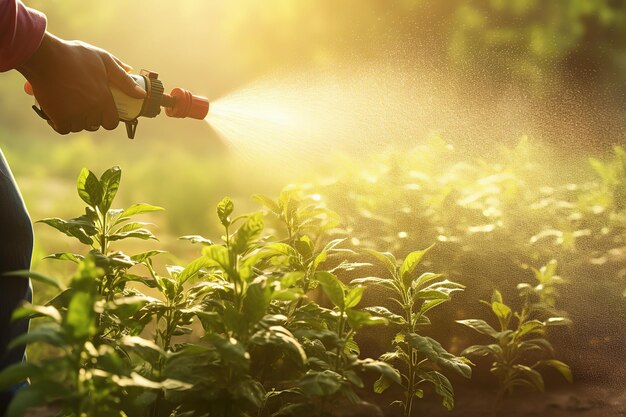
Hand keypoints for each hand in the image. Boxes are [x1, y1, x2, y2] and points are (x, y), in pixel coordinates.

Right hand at [17, 32, 145, 133]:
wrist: (43, 56)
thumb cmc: (73, 55)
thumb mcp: (103, 59)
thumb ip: (122, 78)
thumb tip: (141, 93)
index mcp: (104, 98)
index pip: (112, 122)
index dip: (107, 118)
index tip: (100, 111)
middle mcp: (92, 110)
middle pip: (94, 124)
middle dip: (90, 117)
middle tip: (81, 103)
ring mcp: (75, 115)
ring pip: (78, 127)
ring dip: (75, 120)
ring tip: (69, 104)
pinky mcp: (58, 117)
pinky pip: (63, 128)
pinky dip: (60, 123)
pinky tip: (58, 113)